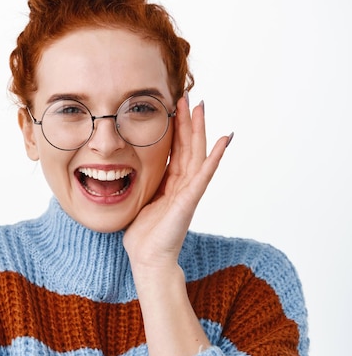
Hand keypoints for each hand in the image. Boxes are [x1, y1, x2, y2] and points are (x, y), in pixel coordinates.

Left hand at [123, 94, 232, 270]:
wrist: (148, 259)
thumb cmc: (143, 235)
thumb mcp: (141, 201)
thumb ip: (145, 184)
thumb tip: (131, 170)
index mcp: (170, 184)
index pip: (176, 150)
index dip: (176, 128)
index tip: (174, 107)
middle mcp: (183, 185)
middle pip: (189, 146)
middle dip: (188, 122)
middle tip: (188, 97)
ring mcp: (188, 192)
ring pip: (197, 154)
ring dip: (199, 130)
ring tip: (201, 108)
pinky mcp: (189, 201)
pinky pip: (203, 175)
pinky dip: (215, 158)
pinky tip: (223, 142)